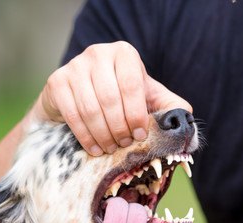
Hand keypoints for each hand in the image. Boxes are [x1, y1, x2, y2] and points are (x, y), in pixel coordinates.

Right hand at [32, 41, 191, 155]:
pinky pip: (73, 115)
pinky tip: (95, 148)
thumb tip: (186, 116)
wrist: (78, 95)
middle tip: (124, 145)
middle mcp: (98, 53)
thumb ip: (167, 105)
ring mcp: (74, 66)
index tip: (140, 136)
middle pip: (110, 99)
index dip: (137, 115)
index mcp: (124, 53)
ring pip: (90, 109)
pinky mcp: (57, 82)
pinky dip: (86, 137)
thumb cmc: (119, 97)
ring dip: (103, 135)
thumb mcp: (145, 97)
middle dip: (120, 129)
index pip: (132, 86)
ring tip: (111, 149)